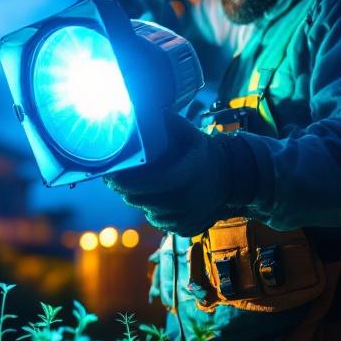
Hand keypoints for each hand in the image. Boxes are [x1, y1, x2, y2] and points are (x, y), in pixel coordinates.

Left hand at [104, 114, 237, 236]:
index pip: (149, 182)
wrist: (230, 178)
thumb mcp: (189, 134)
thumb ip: (167, 123)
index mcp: (188, 173)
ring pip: (149, 212)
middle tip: (118, 181)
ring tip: (140, 189)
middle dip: (127, 190)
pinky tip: (158, 200)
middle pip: (142, 200)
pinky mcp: (187, 229)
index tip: (110, 176)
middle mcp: (189, 199)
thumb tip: (140, 111)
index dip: (126, 181)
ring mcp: (188, 217)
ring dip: (141, 201)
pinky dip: (155, 212)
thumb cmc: (203, 153)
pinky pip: (160, 223)